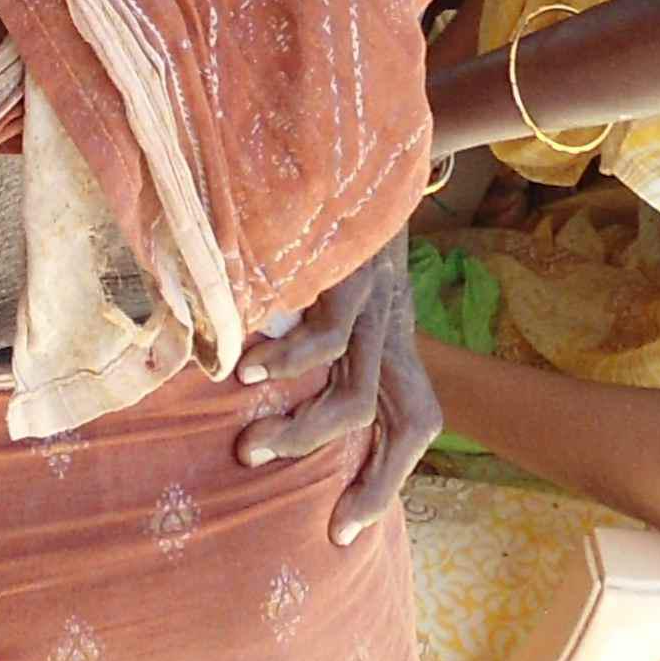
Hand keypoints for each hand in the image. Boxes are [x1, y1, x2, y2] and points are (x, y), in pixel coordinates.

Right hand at [233, 244, 438, 545]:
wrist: (356, 134)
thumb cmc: (324, 215)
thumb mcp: (324, 283)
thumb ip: (304, 327)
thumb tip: (242, 372)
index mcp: (392, 334)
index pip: (417, 421)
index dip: (392, 479)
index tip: (343, 527)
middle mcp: (394, 327)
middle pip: (409, 424)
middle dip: (375, 483)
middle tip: (326, 524)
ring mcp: (378, 302)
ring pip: (357, 392)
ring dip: (304, 431)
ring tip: (250, 447)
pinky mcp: (354, 274)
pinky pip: (329, 334)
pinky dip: (286, 360)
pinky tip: (242, 367)